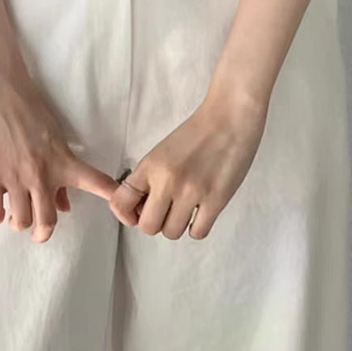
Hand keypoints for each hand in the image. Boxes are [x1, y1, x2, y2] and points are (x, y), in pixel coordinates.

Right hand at [0, 68, 119, 242]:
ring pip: (21, 222)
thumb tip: (65, 206)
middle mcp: (42, 174)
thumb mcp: (54, 135)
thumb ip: (61, 172)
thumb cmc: (30, 107)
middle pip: (47, 223)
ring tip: (15, 214)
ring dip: (19, 222)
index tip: (126, 210)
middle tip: (38, 229)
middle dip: (43, 232)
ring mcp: (15, 178)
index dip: (112, 197)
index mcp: (63, 161)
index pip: (96, 182)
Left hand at [108, 91, 267, 239]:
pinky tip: (202, 211)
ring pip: (172, 233)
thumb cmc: (197, 132)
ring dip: (178, 224)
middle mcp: (167, 181)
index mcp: (151, 165)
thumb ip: (150, 178)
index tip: (138, 212)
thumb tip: (141, 208)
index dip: (126, 214)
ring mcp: (192, 192)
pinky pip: (197, 233)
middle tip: (167, 209)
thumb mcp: (163, 151)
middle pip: (148, 227)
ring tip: (188, 207)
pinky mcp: (216, 200)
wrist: (230, 117)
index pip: (121, 202)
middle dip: (156, 221)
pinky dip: (198, 226)